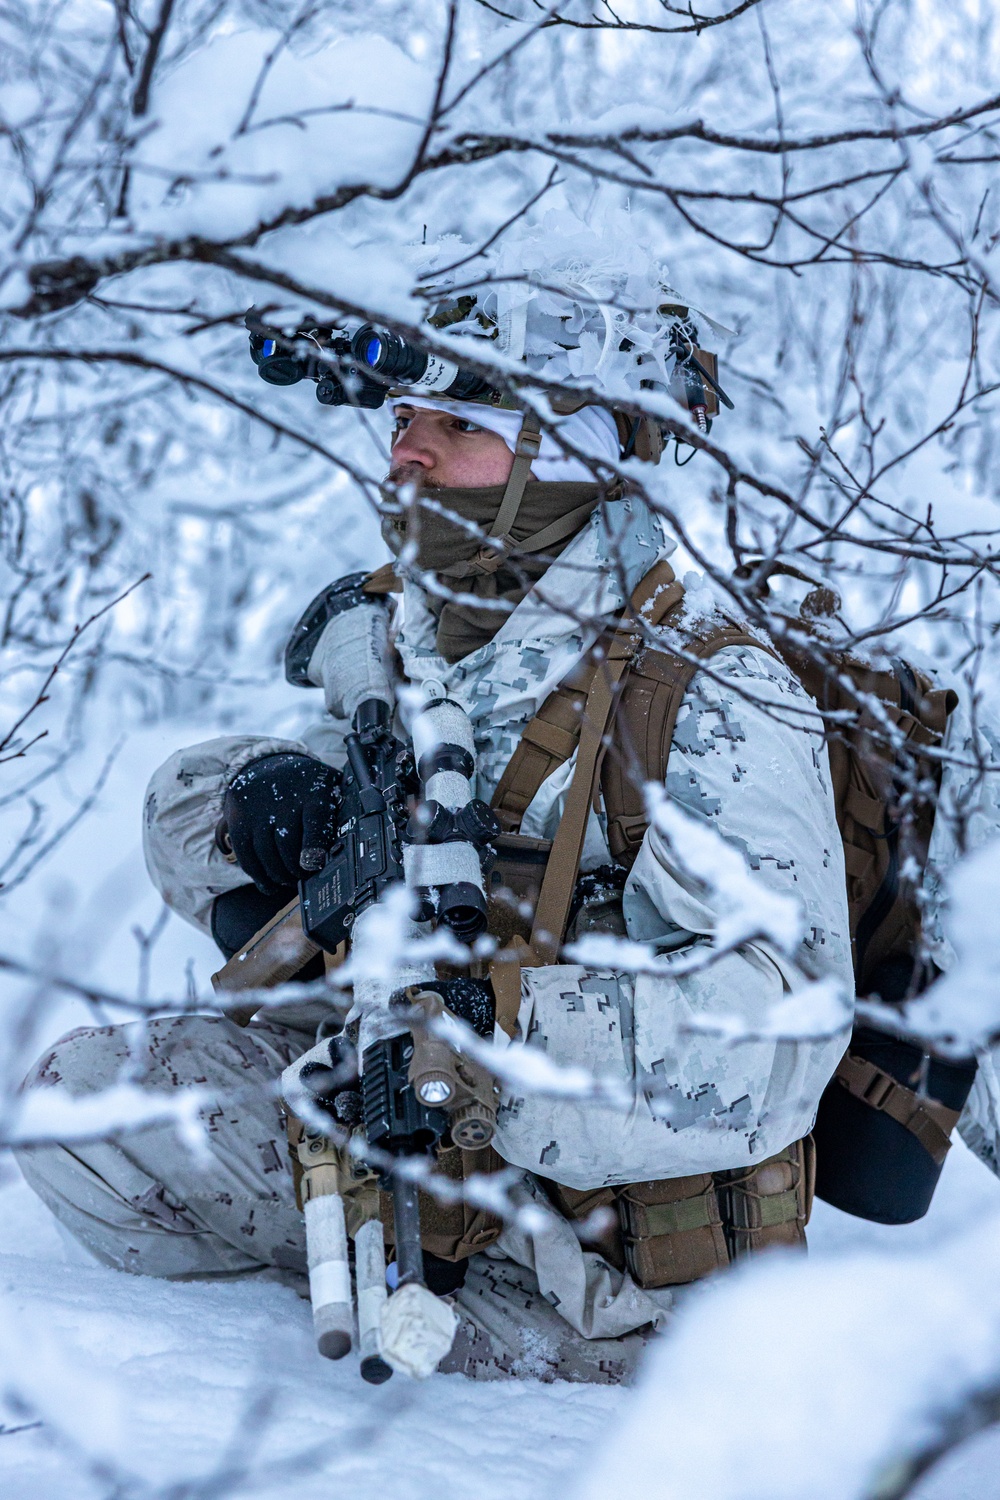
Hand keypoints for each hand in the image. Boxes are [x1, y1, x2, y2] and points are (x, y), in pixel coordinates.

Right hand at [221, 752, 340, 892]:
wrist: (262, 764)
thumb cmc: (303, 783)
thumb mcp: (326, 784)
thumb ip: (340, 808)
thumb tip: (357, 836)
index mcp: (312, 790)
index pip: (314, 819)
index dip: (314, 846)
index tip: (313, 864)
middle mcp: (281, 799)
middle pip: (287, 843)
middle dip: (297, 869)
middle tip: (304, 878)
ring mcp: (256, 811)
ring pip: (266, 854)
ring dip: (279, 875)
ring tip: (289, 881)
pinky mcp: (238, 821)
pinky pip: (246, 856)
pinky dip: (258, 875)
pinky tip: (269, 884)